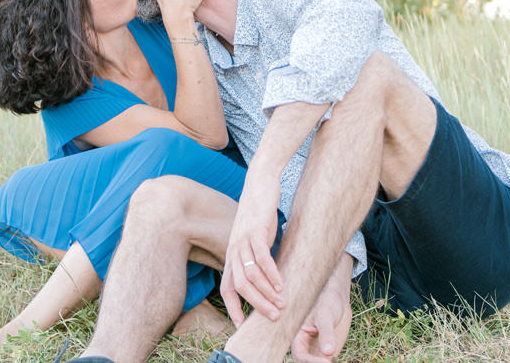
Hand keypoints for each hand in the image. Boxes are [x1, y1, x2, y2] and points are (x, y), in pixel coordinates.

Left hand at [220, 177, 283, 324]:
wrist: (260, 183)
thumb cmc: (260, 214)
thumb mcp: (256, 240)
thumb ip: (258, 258)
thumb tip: (268, 279)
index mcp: (232, 254)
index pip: (227, 287)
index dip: (232, 308)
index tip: (241, 325)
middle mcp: (233, 250)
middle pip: (240, 286)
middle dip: (257, 305)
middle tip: (274, 317)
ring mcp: (242, 240)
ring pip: (251, 275)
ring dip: (266, 292)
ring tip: (282, 304)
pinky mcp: (255, 231)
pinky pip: (262, 258)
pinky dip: (271, 274)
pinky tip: (281, 284)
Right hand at [291, 272, 351, 361]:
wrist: (338, 298)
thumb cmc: (327, 301)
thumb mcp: (325, 316)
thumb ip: (326, 334)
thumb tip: (328, 352)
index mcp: (298, 335)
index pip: (300, 354)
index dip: (310, 361)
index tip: (326, 361)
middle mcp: (307, 345)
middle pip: (307, 361)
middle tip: (330, 362)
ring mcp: (318, 349)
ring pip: (318, 362)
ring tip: (334, 361)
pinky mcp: (329, 350)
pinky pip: (329, 360)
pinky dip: (332, 361)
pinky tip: (338, 360)